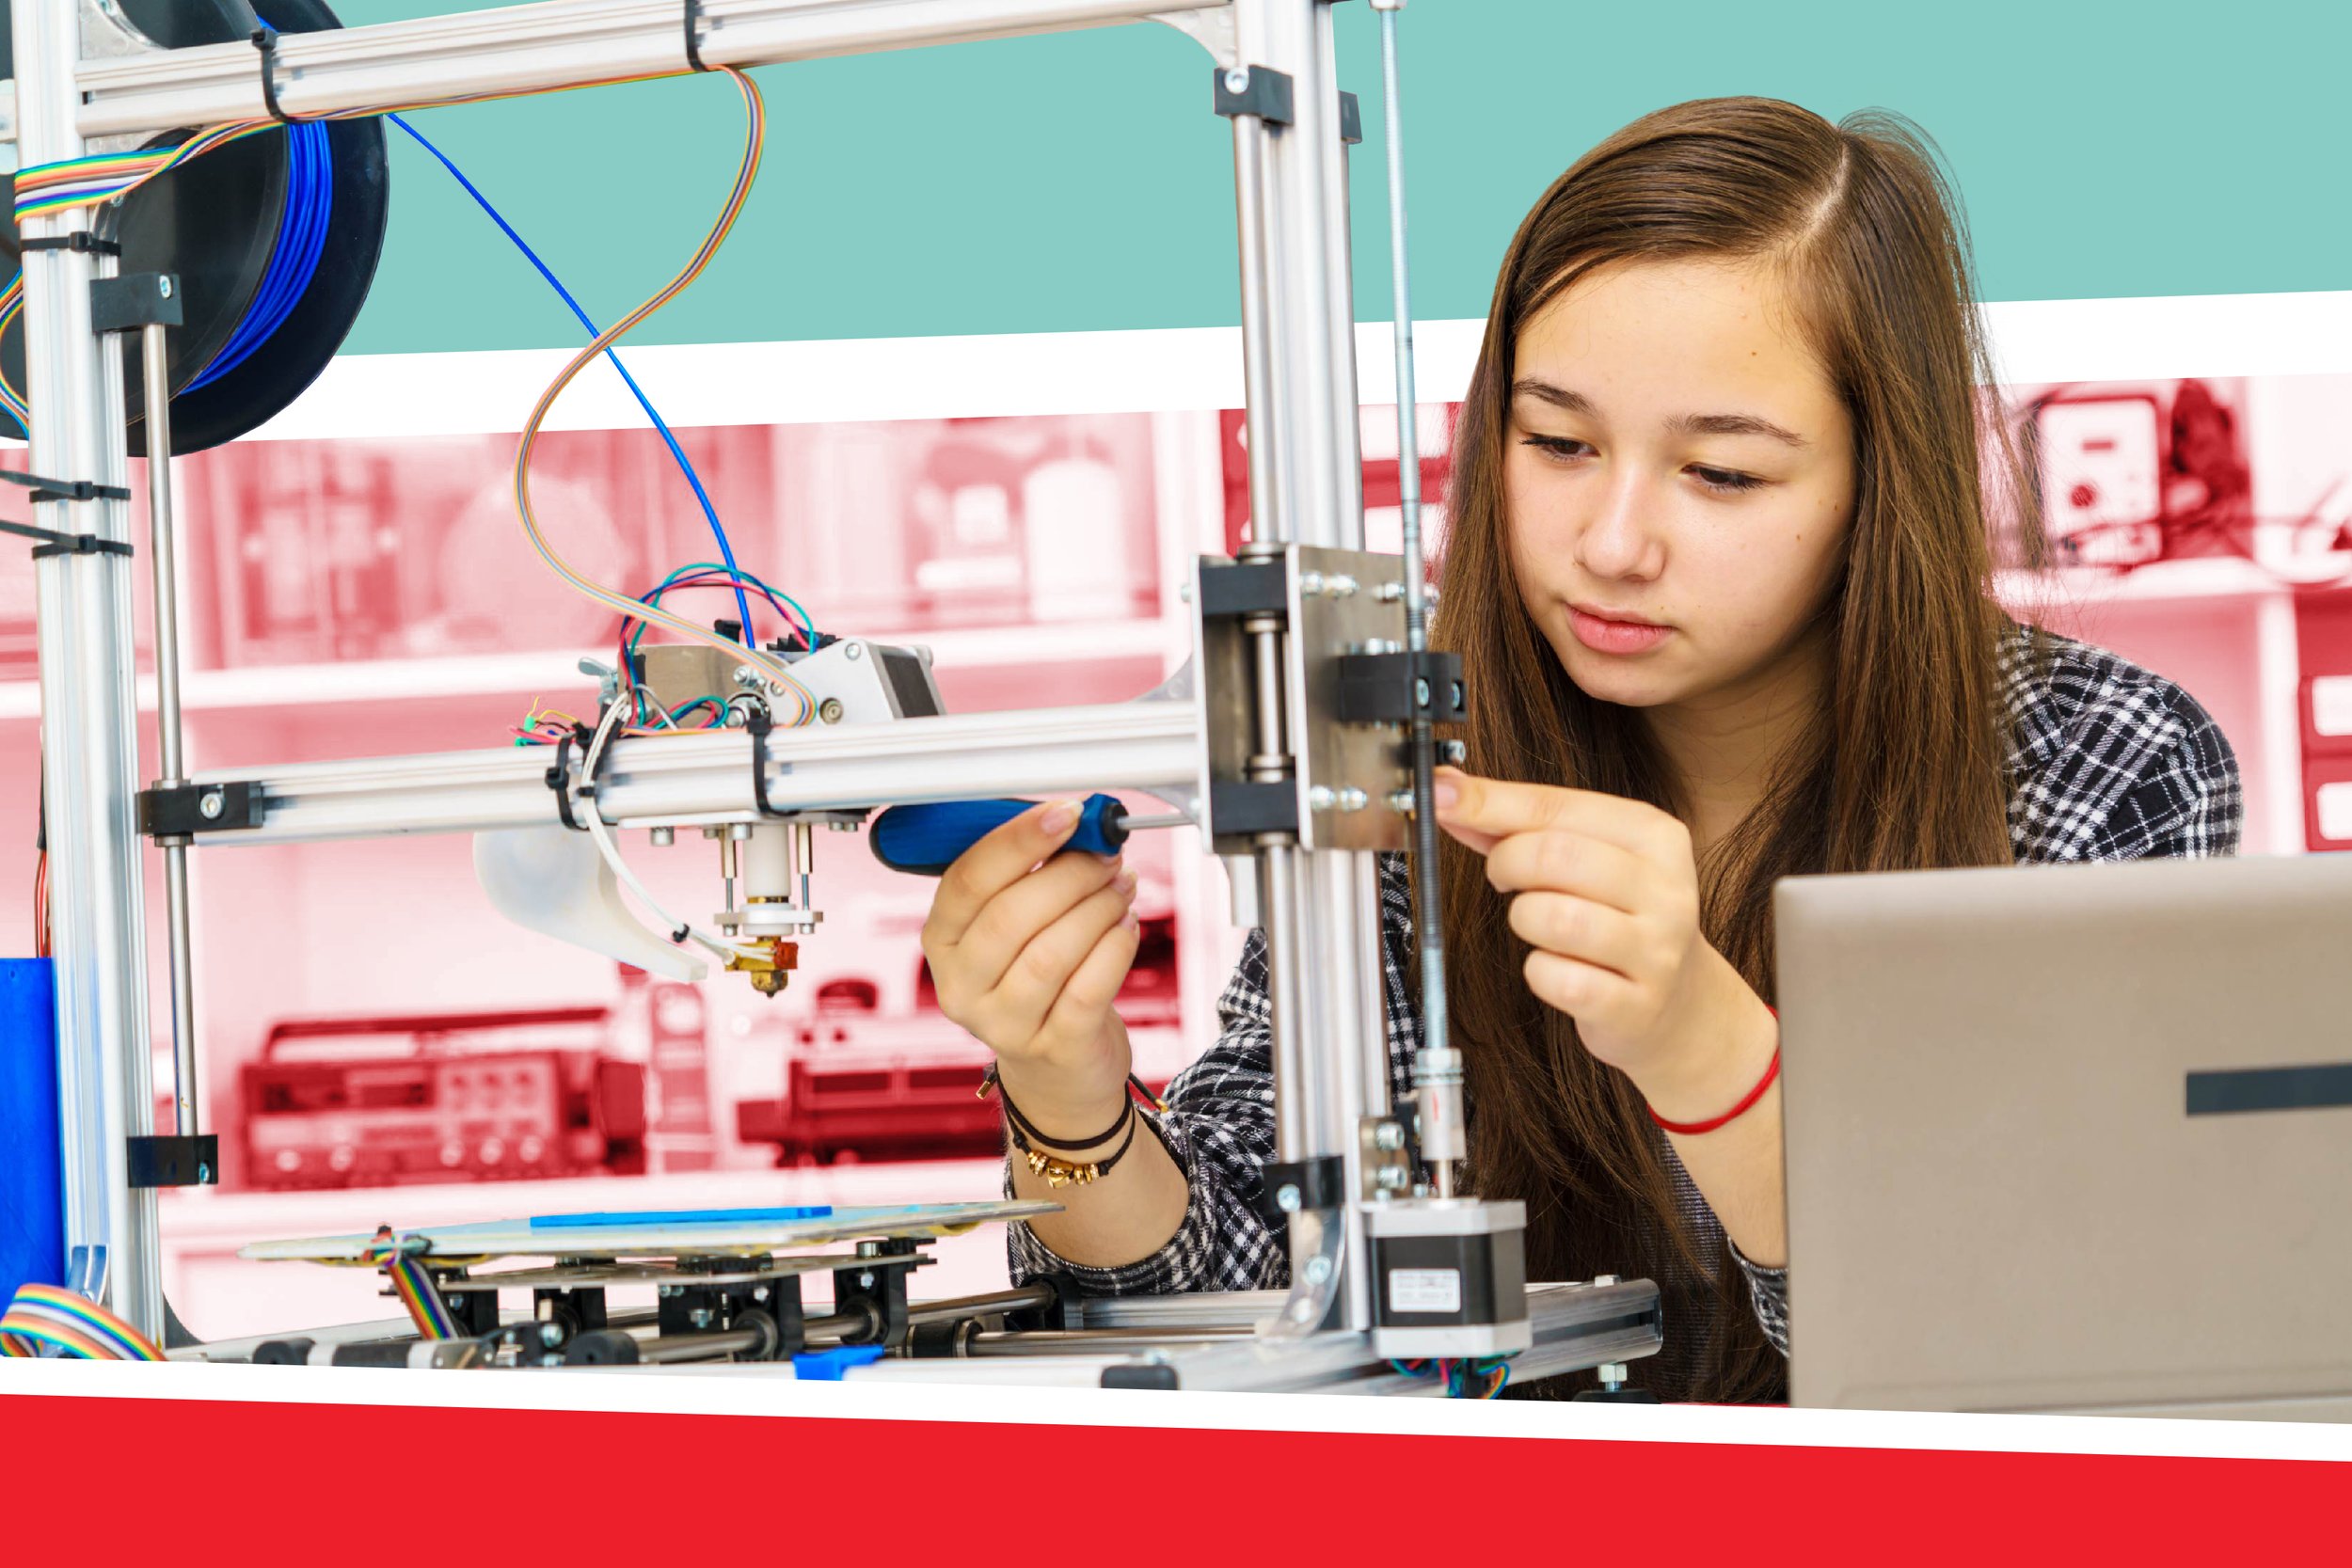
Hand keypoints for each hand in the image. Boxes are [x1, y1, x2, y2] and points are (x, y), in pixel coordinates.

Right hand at [919, 799, 1141, 1135]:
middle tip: (1106, 855)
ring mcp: (1002, 1025)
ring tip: (1121, 887)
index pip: (968, 881)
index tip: (1066, 814)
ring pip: (1050, 953)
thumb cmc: (1039, 981)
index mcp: (942, 941)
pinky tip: (1126, 927)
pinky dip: (1113, 950)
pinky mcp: (1051, 1049)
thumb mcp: (1016, 929)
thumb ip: (1030, 876)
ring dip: (1096, 908)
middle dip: (1069, 874)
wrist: (1057, 1069)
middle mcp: (961, 986)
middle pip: (1010, 916)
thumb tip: (1077, 825)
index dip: (1018, 840)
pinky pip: (1086, 991)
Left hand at [1431, 767, 1770, 1118]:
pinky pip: (1557, 980)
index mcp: (1654, 835)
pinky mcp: (1636, 1005)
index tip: (1440, 799)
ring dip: (1523, 918)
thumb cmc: (1616, 915)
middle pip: (1554, 855)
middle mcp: (1665, 888)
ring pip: (1554, 917)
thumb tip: (1446, 794)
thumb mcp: (1584, 856)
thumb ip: (1516, 824)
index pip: (1556, 804)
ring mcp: (1657, 950)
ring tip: (1537, 923)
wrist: (1679, 1002)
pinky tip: (1555, 968)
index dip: (1488, 803)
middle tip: (1504, 878)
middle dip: (1506, 864)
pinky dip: (1538, 972)